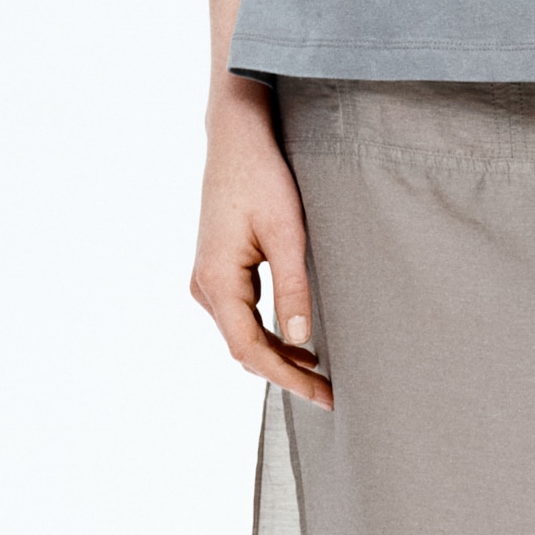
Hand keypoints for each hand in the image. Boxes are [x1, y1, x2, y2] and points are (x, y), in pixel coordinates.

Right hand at [192, 79, 332, 405]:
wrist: (236, 139)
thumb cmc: (262, 178)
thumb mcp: (287, 234)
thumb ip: (294, 289)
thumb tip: (302, 341)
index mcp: (218, 281)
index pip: (250, 350)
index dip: (288, 378)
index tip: (323, 395)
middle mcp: (205, 287)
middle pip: (244, 349)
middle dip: (285, 373)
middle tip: (329, 393)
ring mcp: (208, 280)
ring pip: (242, 335)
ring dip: (278, 356)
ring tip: (320, 373)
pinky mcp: (218, 272)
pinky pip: (242, 318)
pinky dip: (269, 335)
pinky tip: (300, 342)